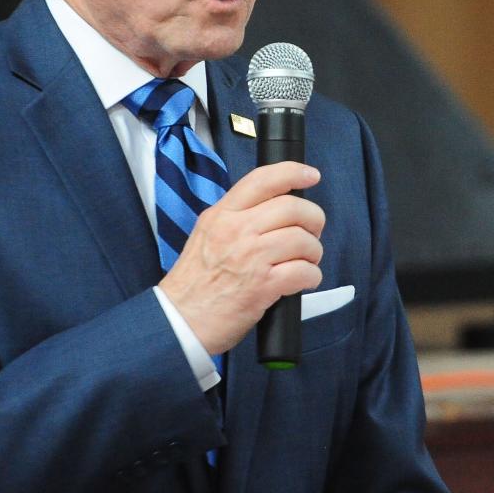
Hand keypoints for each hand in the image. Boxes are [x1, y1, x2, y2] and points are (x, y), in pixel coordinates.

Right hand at [159, 161, 324, 355]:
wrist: (180, 320)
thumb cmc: (194, 283)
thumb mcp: (205, 235)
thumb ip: (234, 218)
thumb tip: (272, 209)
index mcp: (222, 215)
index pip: (262, 180)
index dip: (293, 172)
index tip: (311, 175)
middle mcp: (237, 230)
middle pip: (292, 207)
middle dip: (313, 219)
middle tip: (312, 231)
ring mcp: (251, 258)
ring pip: (303, 239)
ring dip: (313, 252)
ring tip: (306, 261)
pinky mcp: (263, 286)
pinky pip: (304, 271)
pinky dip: (311, 276)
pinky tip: (303, 280)